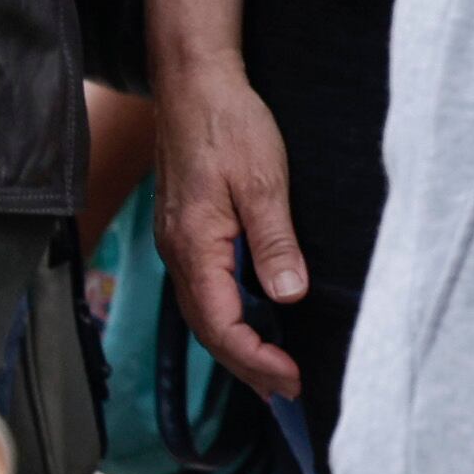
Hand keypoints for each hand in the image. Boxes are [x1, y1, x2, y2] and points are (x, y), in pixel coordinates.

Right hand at [149, 54, 307, 400]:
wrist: (194, 80)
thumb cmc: (228, 123)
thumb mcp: (262, 180)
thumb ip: (273, 242)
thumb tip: (288, 297)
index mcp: (195, 247)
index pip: (223, 326)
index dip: (258, 360)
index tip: (294, 379)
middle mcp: (179, 253)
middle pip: (210, 330)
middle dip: (249, 366)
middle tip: (291, 392)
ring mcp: (179, 242)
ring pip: (206, 312)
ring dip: (239, 345)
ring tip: (275, 370)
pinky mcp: (187, 230)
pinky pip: (206, 288)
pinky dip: (230, 316)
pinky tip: (255, 319)